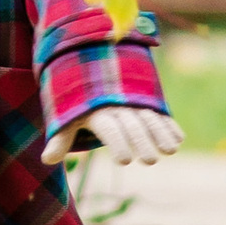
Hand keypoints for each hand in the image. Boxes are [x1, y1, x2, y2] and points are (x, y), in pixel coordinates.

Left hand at [47, 106, 185, 165]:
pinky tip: (178, 139)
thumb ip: (60, 139)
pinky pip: (158, 112)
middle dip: (141, 141)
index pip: (108, 128)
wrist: (88, 64)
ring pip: (149, 117)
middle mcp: (116, 105)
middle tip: (150, 160)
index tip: (124, 161)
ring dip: (161, 132)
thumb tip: (46, 160)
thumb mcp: (66, 118)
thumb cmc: (77, 103)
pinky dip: (169, 124)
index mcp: (95, 110)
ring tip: (171, 150)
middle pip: (131, 124)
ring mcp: (133, 101)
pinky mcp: (145, 101)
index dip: (116, 142)